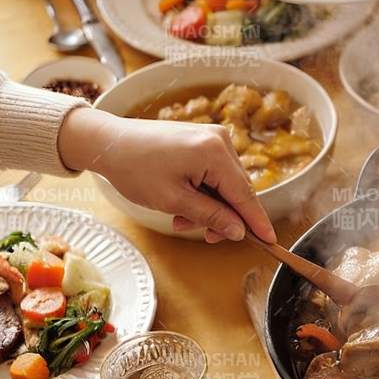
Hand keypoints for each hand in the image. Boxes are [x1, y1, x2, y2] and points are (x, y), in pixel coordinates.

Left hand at [58, 108, 275, 243]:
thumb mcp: (174, 201)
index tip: (270, 242)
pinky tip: (184, 204)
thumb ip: (211, 216)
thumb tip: (238, 230)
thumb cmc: (135, 168)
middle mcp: (220, 139)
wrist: (108, 143)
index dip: (257, 221)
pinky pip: (214, 173)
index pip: (245, 195)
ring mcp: (212, 137)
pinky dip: (204, 193)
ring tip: (182, 220)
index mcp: (214, 152)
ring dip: (211, 207)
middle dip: (225, 217)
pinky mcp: (202, 139)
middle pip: (238, 190)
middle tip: (207, 237)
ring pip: (226, 184)